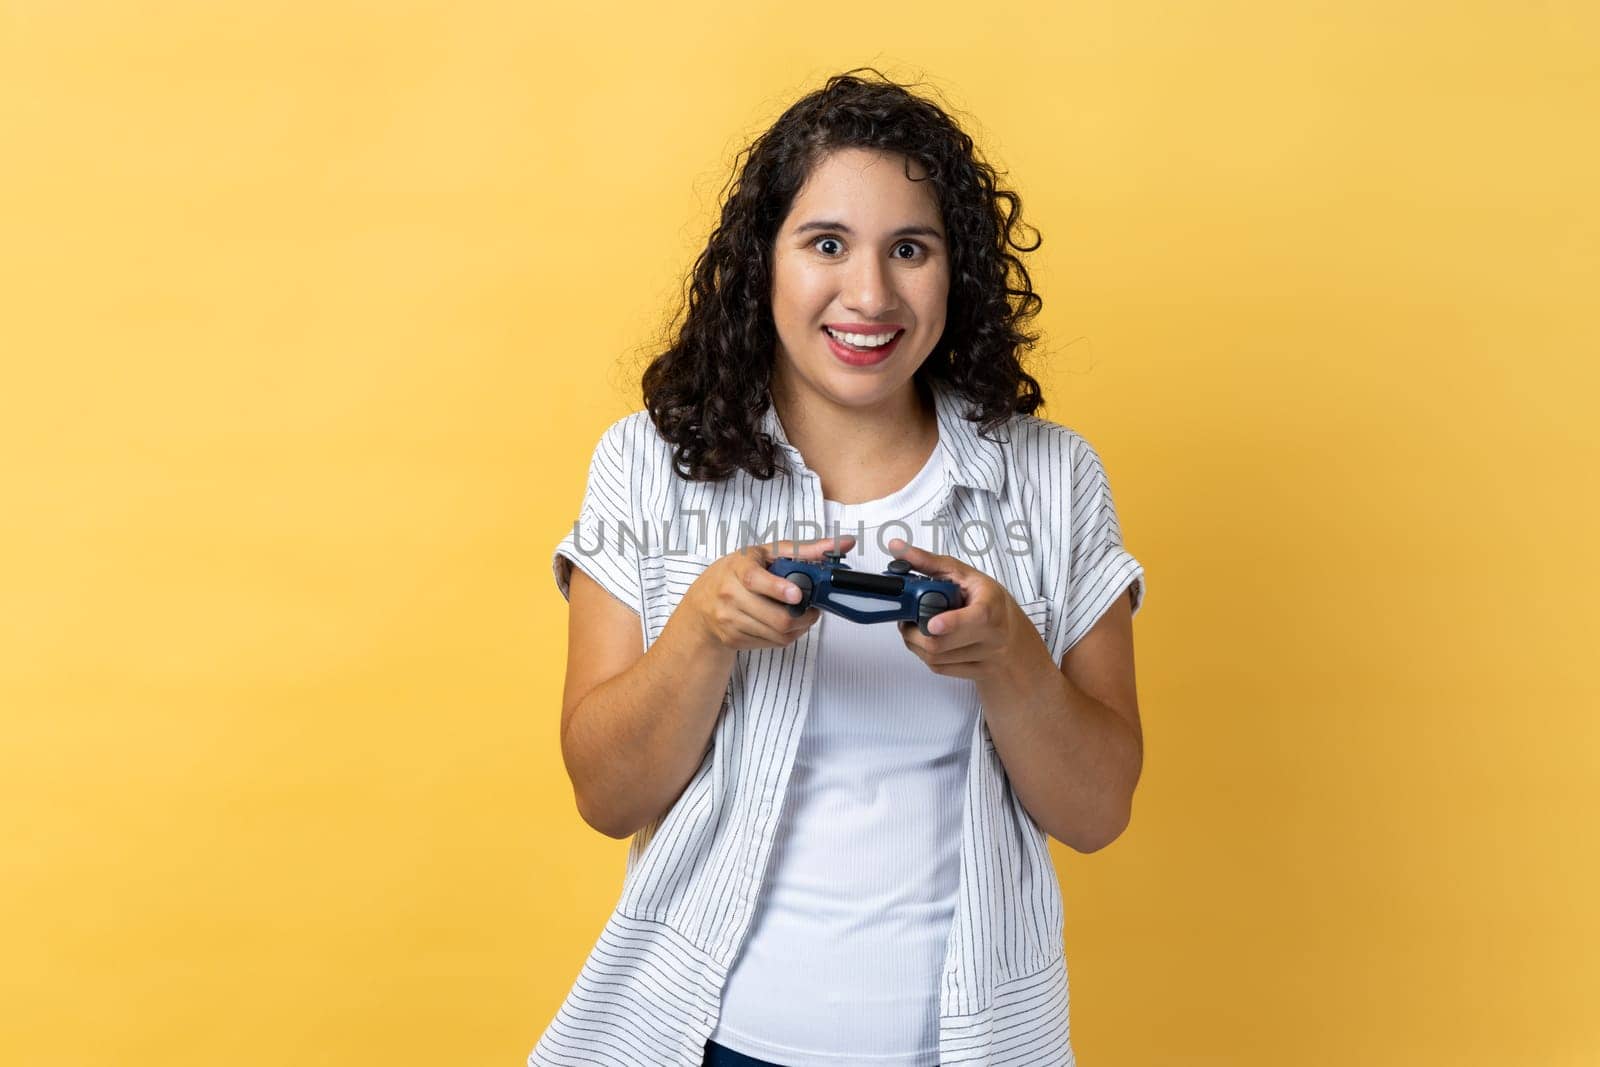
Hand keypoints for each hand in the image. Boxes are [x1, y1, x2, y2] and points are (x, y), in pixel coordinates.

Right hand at [680, 534, 857, 652]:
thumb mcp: (766, 553)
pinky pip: (772, 643)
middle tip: (813, 608)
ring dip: (800, 628)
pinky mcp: (733, 639)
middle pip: (776, 617)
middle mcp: (729, 594)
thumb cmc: (738, 573)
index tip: (797, 595)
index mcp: (737, 567)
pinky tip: (786, 625)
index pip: (755, 579)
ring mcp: (730, 620)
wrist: (701, 604)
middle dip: (805, 616)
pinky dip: (786, 636)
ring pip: (778, 634)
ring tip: (802, 615)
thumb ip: (806, 549)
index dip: (778, 589)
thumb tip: (845, 543)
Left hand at [887, 537, 1036, 681]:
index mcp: (991, 607)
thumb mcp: (965, 575)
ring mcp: (984, 657)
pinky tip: (928, 640)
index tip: (932, 624)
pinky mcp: (975, 673)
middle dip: (914, 631)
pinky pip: (939, 668)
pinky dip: (925, 655)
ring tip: (916, 627)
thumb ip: (929, 562)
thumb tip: (897, 548)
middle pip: (941, 643)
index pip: (976, 618)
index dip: (951, 622)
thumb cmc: (990, 602)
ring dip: (915, 643)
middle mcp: (992, 635)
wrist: (1014, 637)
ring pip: (935, 658)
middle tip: (907, 618)